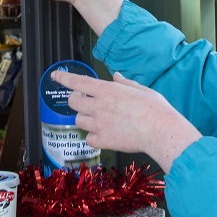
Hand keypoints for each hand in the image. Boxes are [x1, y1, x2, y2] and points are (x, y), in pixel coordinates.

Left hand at [55, 71, 200, 173]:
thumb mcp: (140, 89)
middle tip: (85, 101)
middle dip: (76, 100)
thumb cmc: (155, 109)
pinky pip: (89, 138)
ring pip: (79, 121)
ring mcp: (99, 124)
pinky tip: (105, 134)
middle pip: (73, 102)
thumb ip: (124, 83)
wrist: (161, 131)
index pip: (78, 81)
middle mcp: (99, 106)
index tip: (56, 76)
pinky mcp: (103, 140)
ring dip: (85, 119)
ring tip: (100, 119)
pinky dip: (94, 137)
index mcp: (107, 90)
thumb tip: (116, 76)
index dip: (64, 78)